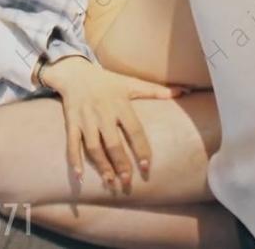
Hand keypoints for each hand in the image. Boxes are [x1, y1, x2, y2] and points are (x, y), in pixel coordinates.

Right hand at [40, 57, 181, 191]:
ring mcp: (86, 119)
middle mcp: (103, 113)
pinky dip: (74, 159)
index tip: (146, 166)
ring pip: (93, 146)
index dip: (141, 148)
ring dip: (101, 165)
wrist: (75, 73)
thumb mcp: (130, 83)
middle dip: (120, 163)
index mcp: (120, 104)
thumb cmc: (107, 81)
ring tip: (110, 181)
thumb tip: (182, 92)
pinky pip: (72, 143)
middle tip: (128, 181)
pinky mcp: (72, 122)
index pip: (134, 130)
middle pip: (113, 143)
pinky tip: (79, 175)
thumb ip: (155, 91)